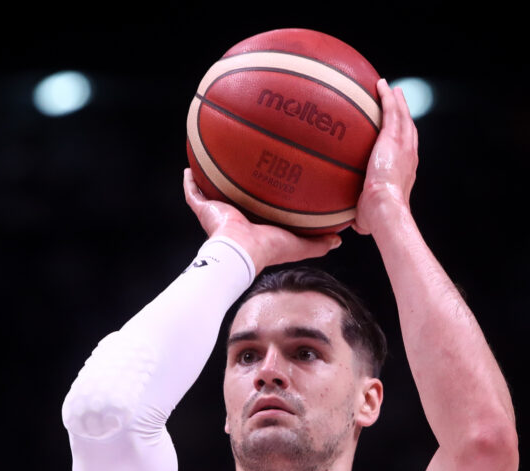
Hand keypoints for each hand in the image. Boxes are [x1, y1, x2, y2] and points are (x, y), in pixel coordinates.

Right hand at [183, 169, 339, 272]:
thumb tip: (339, 240)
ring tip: (214, 161)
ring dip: (212, 179)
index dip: (263, 197)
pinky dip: (190, 182)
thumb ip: (319, 243)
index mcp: (255, 226)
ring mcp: (218, 214)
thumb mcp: (300, 245)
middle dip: (237, 184)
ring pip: (212, 193)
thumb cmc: (269, 249)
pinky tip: (189, 167)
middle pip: (235, 198)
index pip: (259, 209)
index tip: (270, 181)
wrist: (241, 250)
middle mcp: (235, 218)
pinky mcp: (204, 210)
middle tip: (244, 165)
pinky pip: (193, 193)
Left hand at [354, 79, 418, 235]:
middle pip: (409, 130)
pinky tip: (381, 85)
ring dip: (398, 102)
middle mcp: (409, 157)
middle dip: (404, 117)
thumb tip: (347, 223)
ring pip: (403, 118)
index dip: (403, 143)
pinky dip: (389, 97)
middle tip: (398, 104)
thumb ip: (359, 215)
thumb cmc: (378, 219)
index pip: (406, 154)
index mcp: (405, 173)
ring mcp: (403, 146)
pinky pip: (392, 112)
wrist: (385, 209)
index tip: (396, 136)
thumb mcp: (367, 217)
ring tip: (391, 90)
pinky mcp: (394, 139)